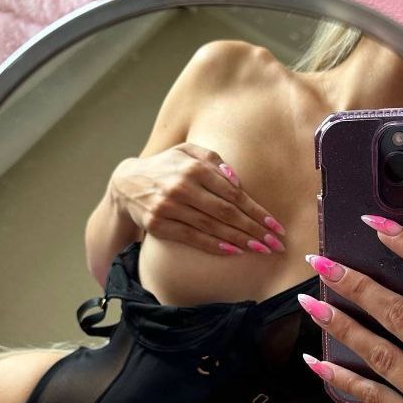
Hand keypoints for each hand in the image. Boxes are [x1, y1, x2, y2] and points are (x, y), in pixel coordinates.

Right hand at [109, 143, 285, 254]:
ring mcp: (169, 207)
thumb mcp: (187, 152)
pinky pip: (192, 238)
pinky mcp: (159, 225)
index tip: (274, 225)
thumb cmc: (167, 167)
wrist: (127, 183)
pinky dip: (214, 245)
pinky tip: (233, 251)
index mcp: (193, 167)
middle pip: (226, 212)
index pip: (233, 193)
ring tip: (260, 250)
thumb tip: (237, 181)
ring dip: (239, 240)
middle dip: (254, 230)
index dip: (256, 211)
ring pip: (211, 227)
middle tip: (274, 243)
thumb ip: (213, 160)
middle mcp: (182, 187)